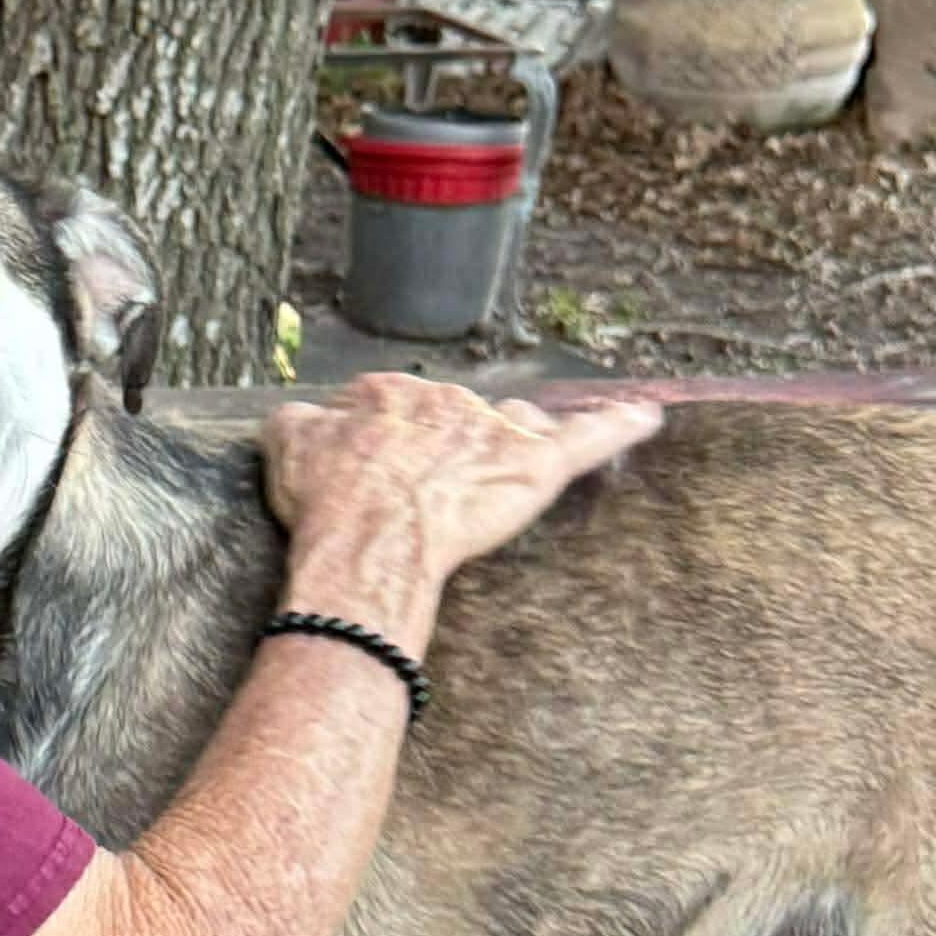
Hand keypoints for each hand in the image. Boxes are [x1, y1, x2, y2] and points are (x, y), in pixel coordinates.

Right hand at [261, 374, 662, 639]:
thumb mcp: (286, 450)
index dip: (384, 444)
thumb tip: (308, 419)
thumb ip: (300, 424)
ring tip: (512, 461)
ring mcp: (495, 430)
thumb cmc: (327, 505)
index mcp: (388, 394)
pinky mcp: (535, 466)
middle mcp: (447, 400)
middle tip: (427, 493)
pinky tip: (649, 416)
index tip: (376, 473)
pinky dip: (620, 428)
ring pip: (515, 422)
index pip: (393, 406)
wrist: (369, 541)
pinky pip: (590, 440)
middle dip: (446, 448)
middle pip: (457, 416)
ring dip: (513, 438)